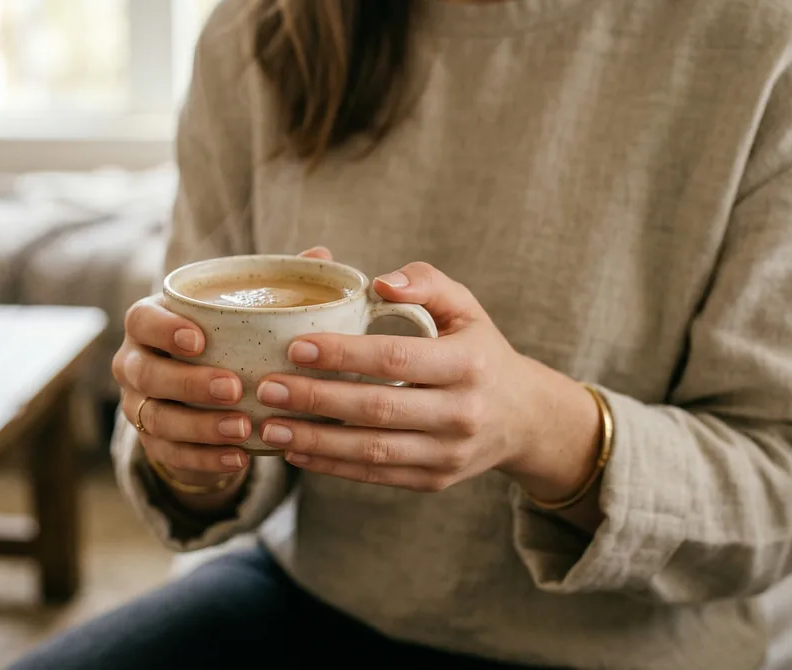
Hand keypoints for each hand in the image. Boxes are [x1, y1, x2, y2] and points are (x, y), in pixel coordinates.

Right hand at [112, 247, 335, 490]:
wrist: (204, 394)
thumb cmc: (223, 339)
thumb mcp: (239, 312)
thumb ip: (273, 286)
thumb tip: (321, 254)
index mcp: (150, 322)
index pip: (141, 319)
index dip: (164, 329)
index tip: (200, 339)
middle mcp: (135, 363)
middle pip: (147, 374)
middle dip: (188, 383)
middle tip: (234, 388)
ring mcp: (138, 405)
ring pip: (157, 419)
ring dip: (200, 426)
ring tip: (244, 427)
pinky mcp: (151, 443)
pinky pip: (170, 455)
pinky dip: (205, 459)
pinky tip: (240, 457)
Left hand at [255, 261, 600, 496]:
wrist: (524, 418)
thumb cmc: (479, 352)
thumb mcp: (465, 308)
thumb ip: (425, 282)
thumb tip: (379, 283)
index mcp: (468, 364)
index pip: (396, 358)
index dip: (343, 354)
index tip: (296, 347)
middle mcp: (462, 413)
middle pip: (377, 408)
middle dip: (315, 398)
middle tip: (268, 388)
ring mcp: (448, 453)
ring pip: (372, 450)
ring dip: (315, 440)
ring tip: (270, 426)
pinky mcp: (434, 480)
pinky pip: (376, 475)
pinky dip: (332, 466)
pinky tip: (295, 452)